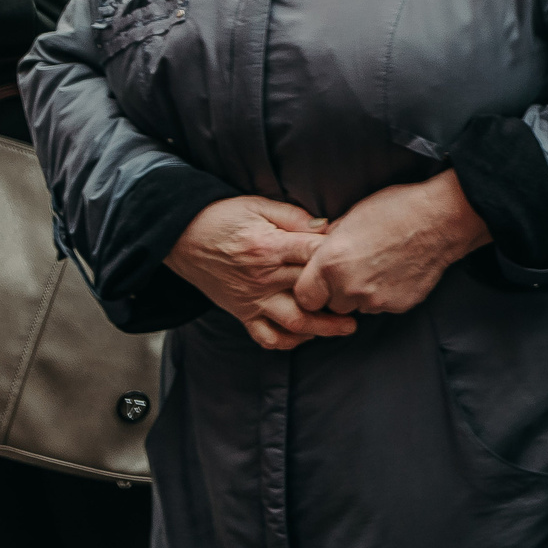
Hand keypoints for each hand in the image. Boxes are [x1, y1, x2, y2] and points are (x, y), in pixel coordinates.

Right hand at [167, 195, 351, 350]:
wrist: (180, 237)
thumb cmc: (224, 217)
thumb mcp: (259, 205)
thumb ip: (295, 216)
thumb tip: (328, 226)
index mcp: (270, 248)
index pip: (314, 255)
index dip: (340, 257)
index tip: (361, 258)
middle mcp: (262, 278)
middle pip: (311, 292)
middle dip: (342, 297)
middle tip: (367, 297)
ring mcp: (252, 300)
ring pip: (294, 322)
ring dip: (323, 328)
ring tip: (347, 327)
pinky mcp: (242, 313)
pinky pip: (266, 337)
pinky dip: (288, 342)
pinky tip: (307, 335)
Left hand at [291, 171, 491, 318]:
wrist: (441, 219)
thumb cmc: (397, 209)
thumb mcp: (352, 215)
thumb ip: (329, 240)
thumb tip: (316, 247)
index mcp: (330, 263)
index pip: (305, 298)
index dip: (311, 290)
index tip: (321, 282)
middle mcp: (350, 287)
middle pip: (333, 305)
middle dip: (339, 291)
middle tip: (356, 269)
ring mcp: (376, 300)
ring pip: (359, 307)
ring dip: (363, 294)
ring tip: (380, 266)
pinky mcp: (399, 305)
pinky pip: (383, 305)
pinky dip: (386, 293)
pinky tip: (398, 271)